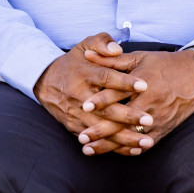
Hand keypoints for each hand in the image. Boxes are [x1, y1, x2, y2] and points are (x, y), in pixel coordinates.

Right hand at [35, 34, 153, 156]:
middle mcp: (79, 95)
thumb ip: (100, 42)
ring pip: (102, 128)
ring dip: (124, 137)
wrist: (44, 81)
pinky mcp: (74, 126)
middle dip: (128, 116)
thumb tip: (117, 49)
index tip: (145, 85)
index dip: (124, 82)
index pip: (105, 78)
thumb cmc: (72, 63)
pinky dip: (113, 146)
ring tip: (146, 141)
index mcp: (83, 74)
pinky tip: (132, 150)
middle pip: (105, 108)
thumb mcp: (83, 46)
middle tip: (149, 119)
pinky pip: (95, 139)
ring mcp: (76, 113)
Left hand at [78, 49, 193, 148]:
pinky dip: (131, 149)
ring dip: (111, 145)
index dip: (101, 100)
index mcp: (143, 84)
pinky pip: (147, 143)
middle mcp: (151, 103)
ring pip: (132, 136)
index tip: (84, 106)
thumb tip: (87, 55)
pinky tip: (115, 153)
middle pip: (123, 121)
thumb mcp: (139, 57)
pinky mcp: (166, 128)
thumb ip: (111, 60)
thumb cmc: (166, 64)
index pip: (119, 94)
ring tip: (91, 150)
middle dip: (101, 131)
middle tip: (82, 138)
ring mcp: (159, 118)